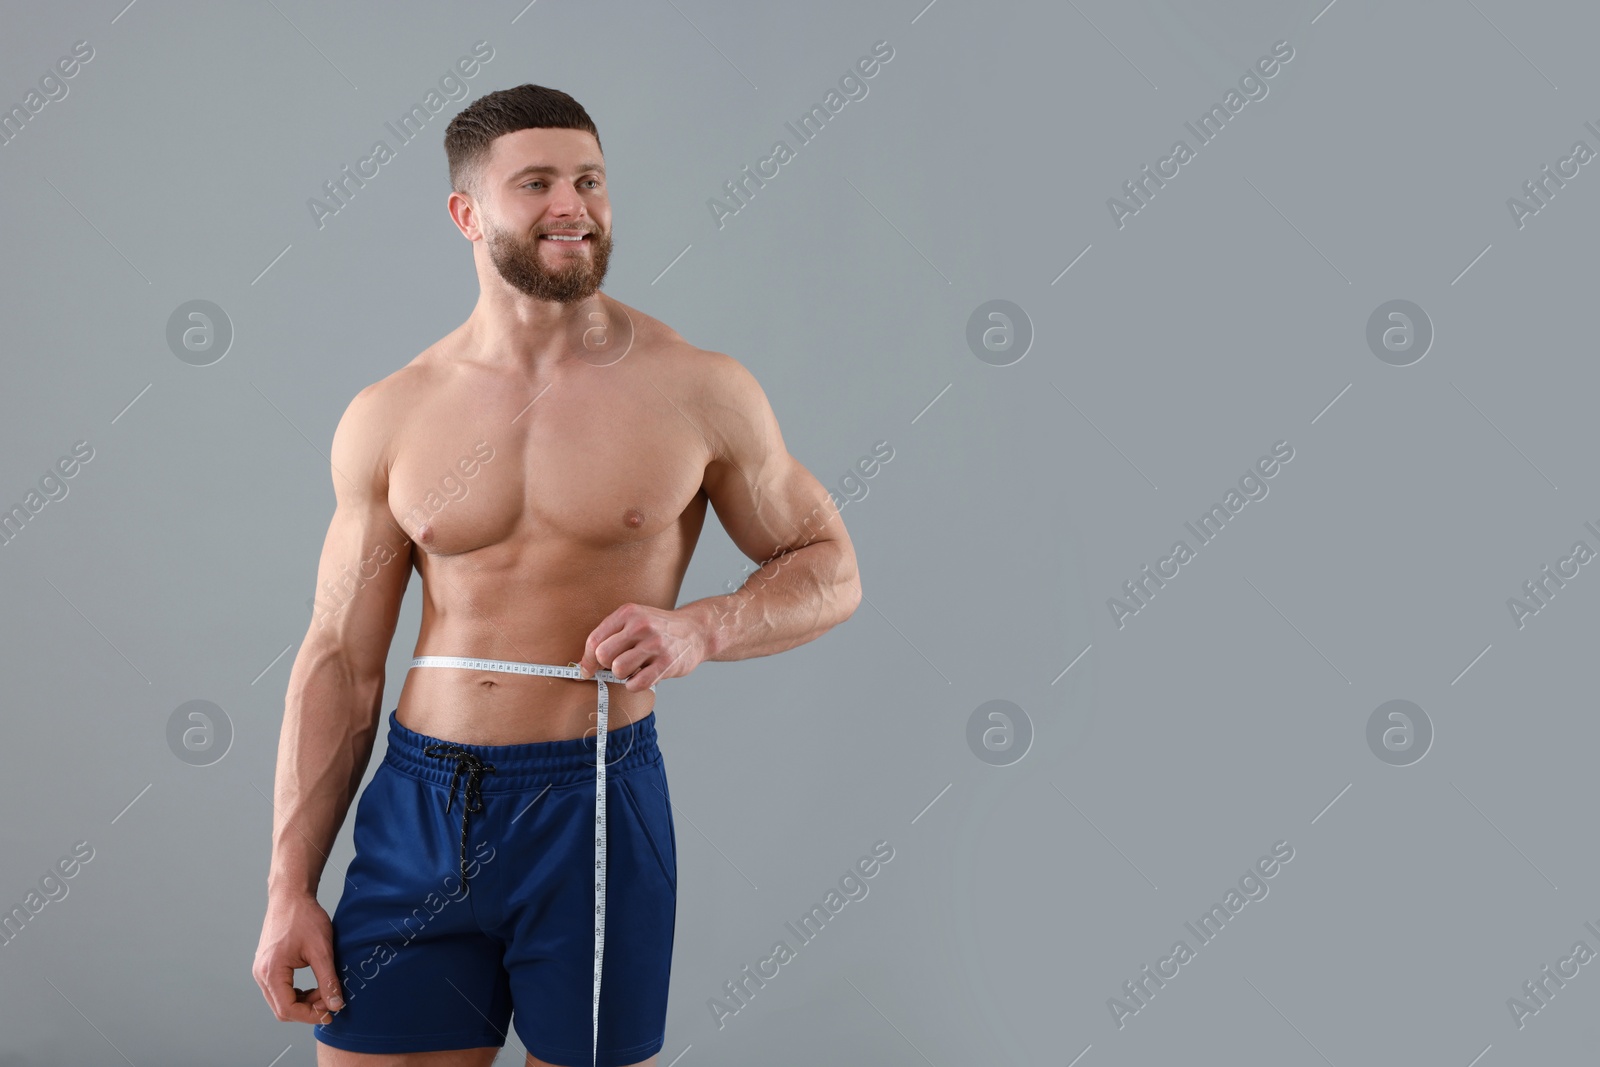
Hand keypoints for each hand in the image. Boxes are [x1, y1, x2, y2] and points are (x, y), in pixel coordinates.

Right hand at [253, 891, 343, 1024]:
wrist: (290, 897)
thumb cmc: (304, 918)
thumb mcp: (321, 950)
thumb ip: (328, 980)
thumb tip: (336, 1005)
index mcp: (271, 972)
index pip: (287, 1009)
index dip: (310, 1016)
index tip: (330, 1013)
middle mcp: (261, 974)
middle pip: (281, 1009)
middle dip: (307, 1010)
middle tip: (330, 1002)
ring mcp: (261, 970)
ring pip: (280, 1001)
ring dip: (302, 1002)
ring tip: (324, 992)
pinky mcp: (266, 966)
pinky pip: (279, 990)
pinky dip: (296, 993)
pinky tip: (314, 986)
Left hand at [576, 603, 708, 690]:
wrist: (695, 631)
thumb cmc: (658, 629)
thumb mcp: (634, 621)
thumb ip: (610, 637)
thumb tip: (583, 667)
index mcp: (628, 613)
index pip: (594, 640)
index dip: (586, 660)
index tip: (587, 670)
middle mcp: (641, 626)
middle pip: (603, 656)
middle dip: (606, 666)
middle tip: (616, 665)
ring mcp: (655, 644)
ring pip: (619, 670)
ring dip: (623, 674)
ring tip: (633, 668)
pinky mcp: (666, 663)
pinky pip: (637, 683)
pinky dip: (635, 684)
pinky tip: (643, 676)